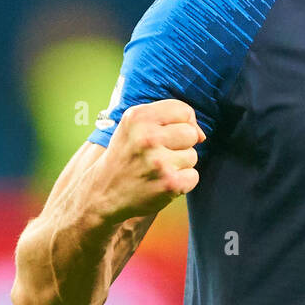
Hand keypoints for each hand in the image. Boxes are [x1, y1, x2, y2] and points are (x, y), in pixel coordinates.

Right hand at [95, 99, 204, 221]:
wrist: (102, 194)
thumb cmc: (127, 155)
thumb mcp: (135, 126)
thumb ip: (169, 118)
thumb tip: (202, 135)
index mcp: (138, 117)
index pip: (183, 111)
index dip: (179, 123)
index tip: (163, 135)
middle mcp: (148, 138)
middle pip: (191, 133)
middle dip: (180, 145)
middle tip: (157, 155)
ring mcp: (159, 162)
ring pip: (193, 156)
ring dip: (179, 164)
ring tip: (156, 169)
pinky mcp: (169, 184)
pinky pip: (194, 176)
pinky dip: (182, 182)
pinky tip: (161, 183)